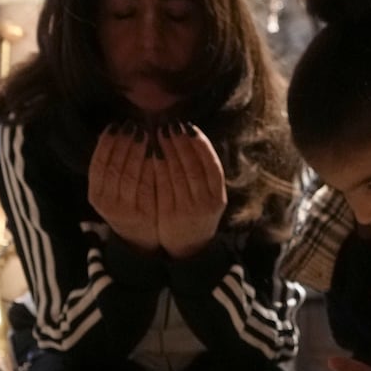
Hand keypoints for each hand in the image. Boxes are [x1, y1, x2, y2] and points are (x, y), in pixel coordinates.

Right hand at [88, 123, 157, 251]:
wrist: (139, 238)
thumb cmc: (126, 204)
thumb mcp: (111, 188)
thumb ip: (111, 165)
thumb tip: (110, 131)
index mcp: (96, 193)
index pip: (98, 164)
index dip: (105, 143)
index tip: (115, 125)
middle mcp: (107, 202)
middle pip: (113, 168)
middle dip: (123, 143)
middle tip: (133, 125)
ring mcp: (125, 208)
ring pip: (129, 175)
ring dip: (137, 152)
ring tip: (145, 133)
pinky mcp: (144, 212)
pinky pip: (146, 185)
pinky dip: (150, 167)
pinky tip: (156, 151)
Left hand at [155, 122, 226, 258]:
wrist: (189, 246)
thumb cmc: (199, 212)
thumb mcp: (210, 195)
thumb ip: (205, 172)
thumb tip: (195, 137)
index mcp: (218, 195)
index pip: (211, 164)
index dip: (200, 144)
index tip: (189, 126)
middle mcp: (205, 203)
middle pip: (193, 167)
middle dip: (181, 143)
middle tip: (170, 124)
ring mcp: (187, 209)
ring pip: (177, 175)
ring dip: (168, 151)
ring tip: (159, 133)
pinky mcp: (169, 214)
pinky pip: (162, 186)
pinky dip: (158, 167)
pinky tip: (152, 152)